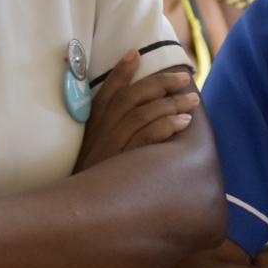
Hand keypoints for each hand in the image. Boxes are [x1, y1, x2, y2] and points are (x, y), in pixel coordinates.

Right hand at [73, 51, 199, 172]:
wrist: (75, 215)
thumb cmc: (92, 184)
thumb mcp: (94, 154)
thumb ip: (109, 133)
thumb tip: (141, 117)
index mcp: (92, 127)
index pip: (106, 92)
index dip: (120, 71)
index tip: (135, 53)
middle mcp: (100, 133)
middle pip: (131, 97)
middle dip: (160, 83)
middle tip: (184, 78)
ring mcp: (111, 147)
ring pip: (143, 114)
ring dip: (170, 104)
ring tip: (192, 100)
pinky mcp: (122, 163)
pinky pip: (147, 138)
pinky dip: (166, 127)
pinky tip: (184, 123)